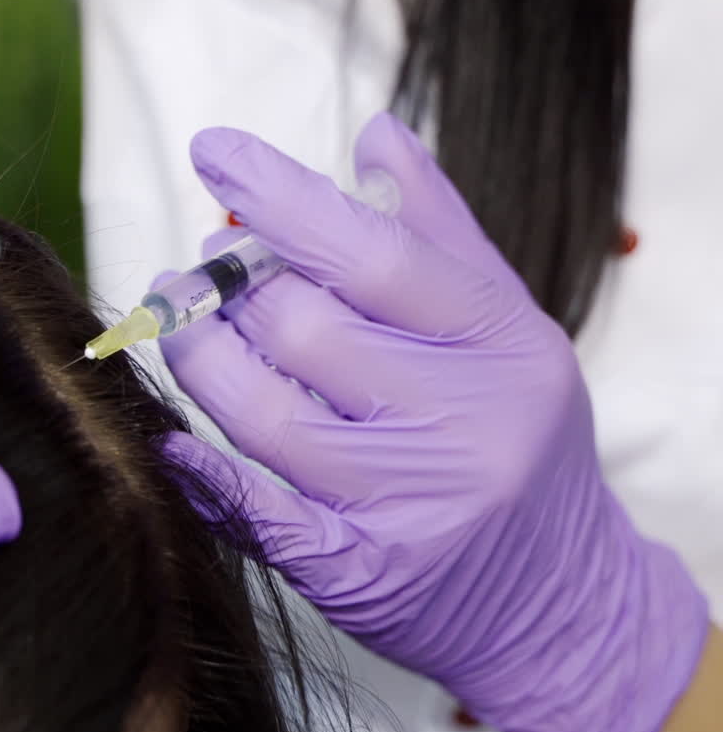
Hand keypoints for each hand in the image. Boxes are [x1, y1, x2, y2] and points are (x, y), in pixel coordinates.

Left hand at [162, 114, 707, 731]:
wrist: (558, 599)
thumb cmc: (518, 435)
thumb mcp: (504, 324)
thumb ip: (437, 228)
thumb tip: (373, 132)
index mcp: (499, 343)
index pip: (373, 253)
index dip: (281, 198)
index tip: (213, 153)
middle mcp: (461, 423)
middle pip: (302, 330)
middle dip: (228, 288)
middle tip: (197, 269)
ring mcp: (410, 505)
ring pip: (263, 414)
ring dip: (198, 358)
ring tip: (177, 324)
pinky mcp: (362, 575)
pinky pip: (257, 512)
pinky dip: (202, 468)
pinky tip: (173, 436)